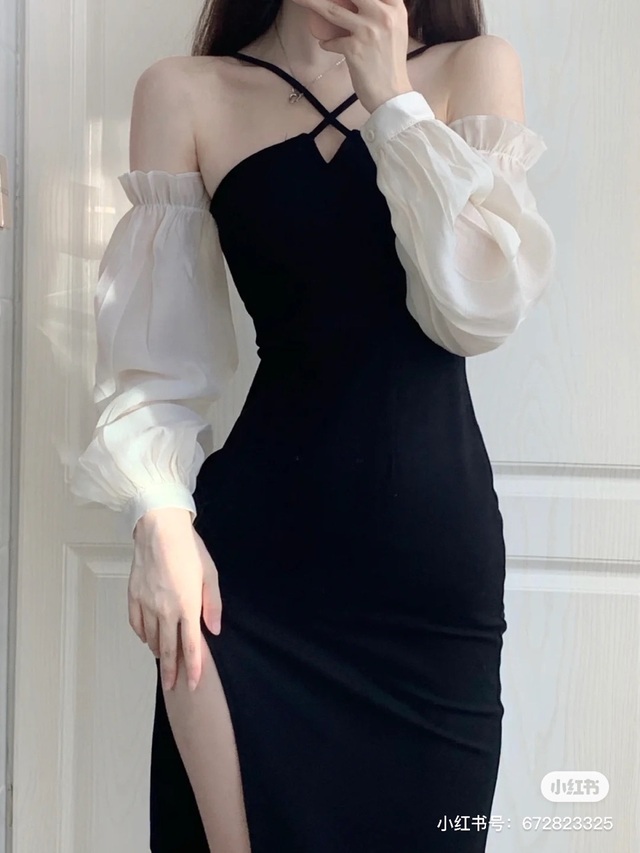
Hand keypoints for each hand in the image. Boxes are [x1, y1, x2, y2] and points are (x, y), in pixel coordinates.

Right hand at [128, 508, 221, 692]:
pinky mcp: (133, 597)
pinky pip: (137, 624)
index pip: (190, 646)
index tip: (193, 684)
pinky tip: (148, 638)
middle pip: (168, 649)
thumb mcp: (210, 575)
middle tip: (172, 687)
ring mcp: (147, 605)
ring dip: (159, 652)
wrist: (160, 530)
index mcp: (187, 606)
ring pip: (151, 638)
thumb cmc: (189, 549)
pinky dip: (143, 635)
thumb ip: (212, 605)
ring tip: (164, 661)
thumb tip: (213, 631)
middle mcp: (165, 610)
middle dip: (171, 671)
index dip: (193, 668)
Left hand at [291, 0, 412, 113]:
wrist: (392, 94)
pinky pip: (331, 41)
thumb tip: (358, 3)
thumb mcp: (395, 30)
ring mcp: (368, 31)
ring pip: (332, 10)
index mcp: (394, 8)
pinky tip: (326, 44)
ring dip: (311, 3)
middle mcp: (383, 14)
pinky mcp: (354, 49)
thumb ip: (382, 11)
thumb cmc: (391, 64)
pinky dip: (326, 42)